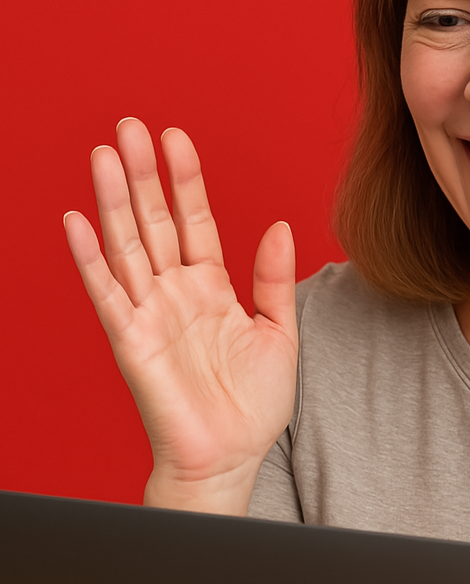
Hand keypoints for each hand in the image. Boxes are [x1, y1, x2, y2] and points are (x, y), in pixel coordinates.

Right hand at [64, 118, 297, 514]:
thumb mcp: (279, 333)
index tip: (177, 138)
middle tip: (130, 127)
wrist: (230, 456)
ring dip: (113, 200)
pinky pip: (107, 293)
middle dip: (143, 175)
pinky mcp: (130, 341)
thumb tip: (279, 225)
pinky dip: (90, 258)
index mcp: (211, 288)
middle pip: (155, 222)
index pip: (195, 221)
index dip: (186, 180)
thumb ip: (273, 280)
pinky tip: (77, 220)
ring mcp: (150, 313)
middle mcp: (175, 293)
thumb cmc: (252, 403)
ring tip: (103, 154)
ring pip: (127, 245)